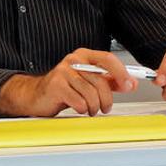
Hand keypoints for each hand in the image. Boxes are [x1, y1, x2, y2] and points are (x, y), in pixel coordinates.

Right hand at [0, 48, 136, 116]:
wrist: (35, 95)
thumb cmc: (64, 88)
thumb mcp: (88, 82)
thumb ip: (109, 81)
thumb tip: (130, 83)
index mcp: (84, 55)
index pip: (108, 59)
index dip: (121, 73)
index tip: (129, 85)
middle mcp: (74, 60)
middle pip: (101, 81)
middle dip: (106, 99)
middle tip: (105, 107)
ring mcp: (64, 71)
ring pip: (91, 93)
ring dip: (94, 107)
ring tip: (90, 109)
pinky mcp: (56, 85)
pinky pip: (79, 102)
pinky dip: (81, 109)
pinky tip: (77, 108)